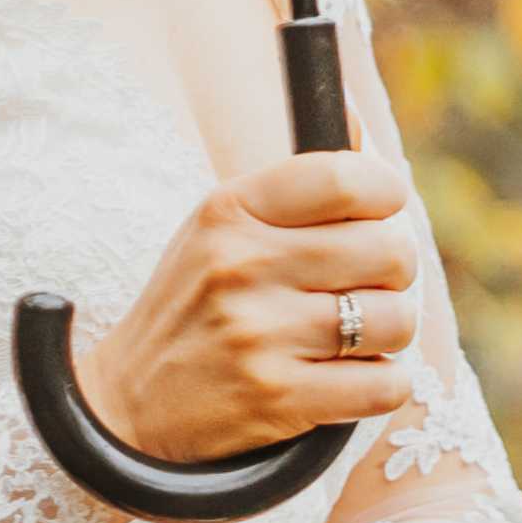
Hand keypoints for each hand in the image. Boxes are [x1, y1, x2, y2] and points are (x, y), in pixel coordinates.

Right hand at [68, 149, 430, 475]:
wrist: (125, 405)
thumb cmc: (190, 307)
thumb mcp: (218, 228)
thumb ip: (294, 184)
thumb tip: (359, 117)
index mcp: (228, 210)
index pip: (350, 179)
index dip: (385, 198)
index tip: (375, 217)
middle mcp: (242, 265)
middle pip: (392, 253)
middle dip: (390, 275)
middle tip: (357, 287)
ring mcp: (258, 333)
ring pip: (396, 321)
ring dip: (386, 334)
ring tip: (346, 337)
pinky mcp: (277, 397)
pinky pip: (387, 385)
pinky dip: (378, 385)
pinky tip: (340, 379)